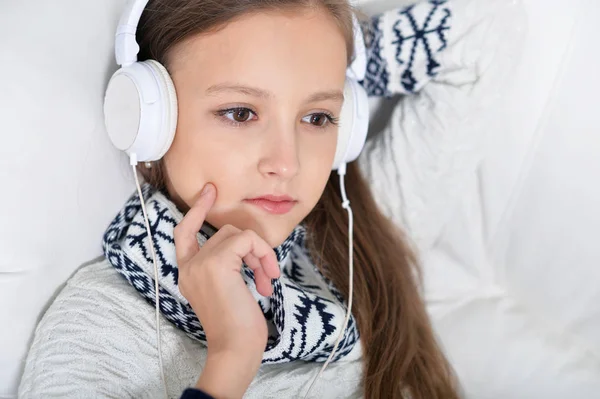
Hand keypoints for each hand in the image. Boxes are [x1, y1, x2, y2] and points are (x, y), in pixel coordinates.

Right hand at [174, 183, 279, 397]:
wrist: (235, 348)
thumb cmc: (237, 326)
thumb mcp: (227, 290)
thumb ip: (226, 266)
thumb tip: (246, 244)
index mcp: (188, 272)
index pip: (184, 232)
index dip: (197, 210)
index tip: (210, 192)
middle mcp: (188, 266)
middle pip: (224, 233)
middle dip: (251, 249)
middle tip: (264, 274)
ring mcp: (199, 264)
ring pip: (237, 234)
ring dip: (259, 254)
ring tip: (266, 280)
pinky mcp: (216, 263)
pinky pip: (246, 240)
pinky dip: (262, 254)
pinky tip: (267, 278)